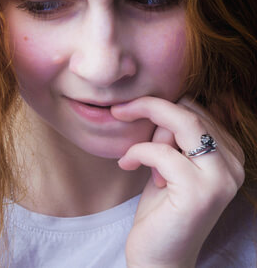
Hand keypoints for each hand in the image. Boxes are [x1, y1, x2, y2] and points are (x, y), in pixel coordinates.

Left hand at [111, 96, 244, 267]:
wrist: (160, 256)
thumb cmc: (162, 210)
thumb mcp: (169, 165)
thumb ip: (174, 136)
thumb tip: (166, 100)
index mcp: (229, 154)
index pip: (197, 107)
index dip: (161, 106)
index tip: (131, 110)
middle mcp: (233, 164)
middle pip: (190, 110)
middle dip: (150, 108)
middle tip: (119, 112)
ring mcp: (220, 178)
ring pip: (181, 122)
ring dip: (146, 132)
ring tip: (132, 157)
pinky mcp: (199, 192)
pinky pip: (161, 151)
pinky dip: (136, 153)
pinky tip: (126, 165)